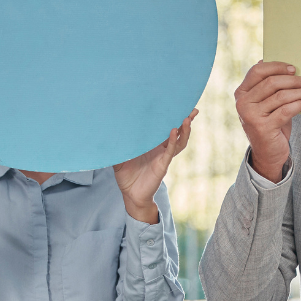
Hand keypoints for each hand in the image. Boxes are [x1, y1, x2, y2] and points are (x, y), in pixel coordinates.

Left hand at [114, 109, 194, 223]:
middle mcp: (161, 149)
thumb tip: (107, 131)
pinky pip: (170, 152)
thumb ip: (117, 145)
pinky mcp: (162, 165)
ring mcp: (163, 157)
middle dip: (186, 121)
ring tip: (187, 118)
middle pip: (178, 132)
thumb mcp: (119, 157)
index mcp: (153, 145)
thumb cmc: (127, 176)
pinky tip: (174, 132)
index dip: (172, 118)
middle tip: (193, 109)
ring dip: (184, 130)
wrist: (131, 195)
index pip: (165, 128)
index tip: (178, 105)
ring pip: (179, 141)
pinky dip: (173, 142)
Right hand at [235, 61, 300, 179]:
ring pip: (281, 96)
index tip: (294, 69)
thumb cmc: (270, 124)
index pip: (257, 71)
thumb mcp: (267, 104)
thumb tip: (288, 68)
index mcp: (241, 93)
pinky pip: (286, 110)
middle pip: (272, 82)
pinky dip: (299, 105)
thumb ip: (271, 87)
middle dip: (294, 80)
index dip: (277, 67)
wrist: (268, 154)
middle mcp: (243, 103)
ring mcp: (251, 116)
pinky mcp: (263, 127)